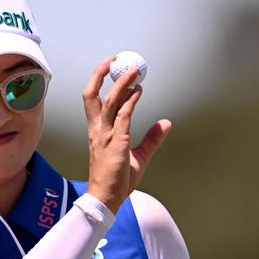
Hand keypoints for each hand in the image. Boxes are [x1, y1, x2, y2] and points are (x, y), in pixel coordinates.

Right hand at [82, 57, 171, 212]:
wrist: (106, 198)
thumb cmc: (117, 180)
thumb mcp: (139, 157)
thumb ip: (151, 139)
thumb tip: (166, 123)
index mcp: (97, 132)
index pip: (93, 101)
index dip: (99, 82)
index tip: (110, 69)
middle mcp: (97, 130)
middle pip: (92, 95)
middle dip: (99, 75)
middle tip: (113, 60)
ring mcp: (105, 135)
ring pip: (109, 101)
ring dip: (121, 83)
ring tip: (133, 70)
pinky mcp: (117, 143)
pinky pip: (123, 116)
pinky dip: (131, 101)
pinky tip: (139, 92)